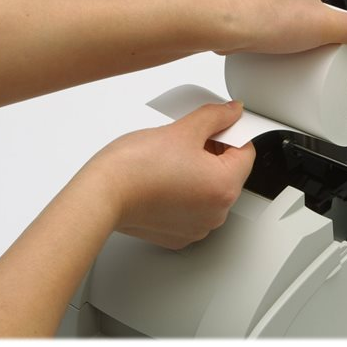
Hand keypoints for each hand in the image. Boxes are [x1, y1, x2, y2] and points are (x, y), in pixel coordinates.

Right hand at [83, 101, 254, 249]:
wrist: (101, 195)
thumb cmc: (135, 168)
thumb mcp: (184, 129)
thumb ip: (215, 117)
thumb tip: (231, 112)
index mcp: (224, 187)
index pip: (246, 152)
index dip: (231, 132)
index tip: (216, 125)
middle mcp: (216, 213)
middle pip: (229, 172)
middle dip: (214, 151)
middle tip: (189, 137)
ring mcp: (198, 226)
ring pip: (210, 190)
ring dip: (199, 171)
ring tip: (173, 158)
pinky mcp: (178, 234)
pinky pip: (193, 207)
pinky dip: (184, 191)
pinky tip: (166, 178)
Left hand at [202, 0, 346, 53]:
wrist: (218, 23)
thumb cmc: (263, 18)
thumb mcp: (324, 28)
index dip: (316, 21)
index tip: (315, 38)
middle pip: (287, 3)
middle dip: (290, 24)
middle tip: (293, 48)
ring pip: (261, 6)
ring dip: (265, 24)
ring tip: (270, 48)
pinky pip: (236, 12)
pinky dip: (242, 25)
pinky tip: (247, 41)